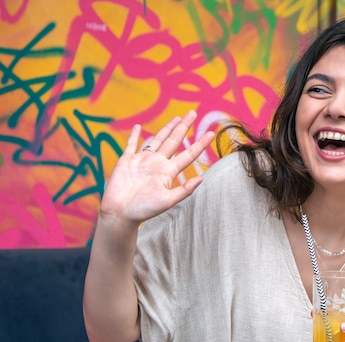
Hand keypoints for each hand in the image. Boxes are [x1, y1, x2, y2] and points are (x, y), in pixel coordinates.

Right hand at [100, 110, 213, 224]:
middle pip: (173, 141)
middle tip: (193, 113)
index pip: (188, 154)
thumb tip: (202, 179)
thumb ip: (184, 190)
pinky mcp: (126, 161)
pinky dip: (135, 136)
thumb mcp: (167, 201)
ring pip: (157, 140)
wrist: (120, 213)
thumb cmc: (144, 210)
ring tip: (176, 118)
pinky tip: (139, 127)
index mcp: (168, 172)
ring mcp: (142, 161)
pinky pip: (131, 145)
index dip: (200, 144)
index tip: (211, 133)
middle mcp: (157, 164)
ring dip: (166, 128)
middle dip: (183, 127)